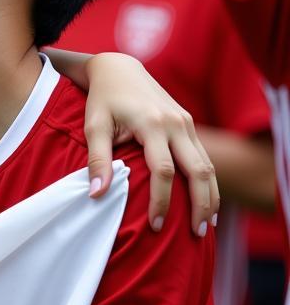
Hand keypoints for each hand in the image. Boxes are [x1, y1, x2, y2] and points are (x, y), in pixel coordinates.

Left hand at [82, 53, 217, 234]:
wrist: (119, 69)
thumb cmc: (103, 99)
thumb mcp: (93, 125)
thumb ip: (97, 159)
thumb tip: (97, 194)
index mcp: (153, 124)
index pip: (164, 171)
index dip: (162, 201)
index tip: (155, 225)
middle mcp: (176, 124)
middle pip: (199, 172)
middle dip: (200, 205)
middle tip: (195, 235)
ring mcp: (186, 123)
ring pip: (208, 166)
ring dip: (210, 197)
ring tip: (204, 226)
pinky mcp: (189, 124)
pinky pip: (204, 158)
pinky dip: (209, 182)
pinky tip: (206, 203)